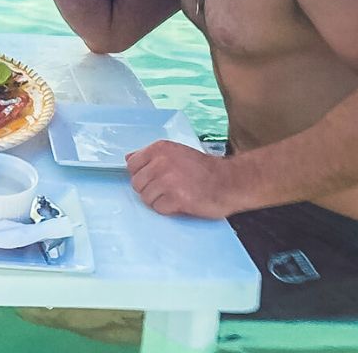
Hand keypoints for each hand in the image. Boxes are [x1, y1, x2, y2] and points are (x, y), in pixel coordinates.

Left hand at [125, 140, 242, 218]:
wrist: (229, 181)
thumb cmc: (203, 169)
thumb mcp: (175, 153)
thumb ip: (151, 156)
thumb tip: (128, 158)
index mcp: (159, 148)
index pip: (132, 165)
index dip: (142, 175)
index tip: (156, 178)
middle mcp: (161, 162)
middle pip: (137, 184)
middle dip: (150, 189)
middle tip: (170, 188)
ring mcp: (168, 180)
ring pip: (146, 197)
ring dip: (159, 200)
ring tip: (177, 195)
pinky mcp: (176, 198)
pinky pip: (159, 208)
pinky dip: (169, 209)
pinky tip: (182, 202)